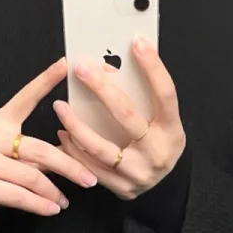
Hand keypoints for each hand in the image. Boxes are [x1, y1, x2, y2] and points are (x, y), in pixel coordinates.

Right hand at [0, 57, 98, 222]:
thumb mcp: (12, 154)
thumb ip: (35, 152)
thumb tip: (71, 153)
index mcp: (0, 122)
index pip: (25, 98)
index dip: (44, 81)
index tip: (63, 64)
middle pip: (39, 150)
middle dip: (68, 166)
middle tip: (88, 179)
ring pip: (31, 177)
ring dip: (53, 192)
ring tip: (65, 201)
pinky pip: (19, 196)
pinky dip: (40, 205)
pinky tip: (52, 209)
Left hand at [52, 37, 185, 200]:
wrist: (162, 185)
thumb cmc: (158, 144)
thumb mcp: (163, 122)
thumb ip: (147, 98)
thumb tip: (121, 61)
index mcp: (172, 131)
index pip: (165, 94)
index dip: (152, 67)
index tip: (137, 43)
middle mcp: (158, 154)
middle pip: (128, 117)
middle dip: (102, 89)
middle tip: (82, 69)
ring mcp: (139, 174)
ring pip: (102, 149)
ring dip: (77, 125)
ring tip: (61, 106)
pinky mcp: (121, 188)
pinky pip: (92, 168)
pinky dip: (75, 149)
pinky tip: (64, 133)